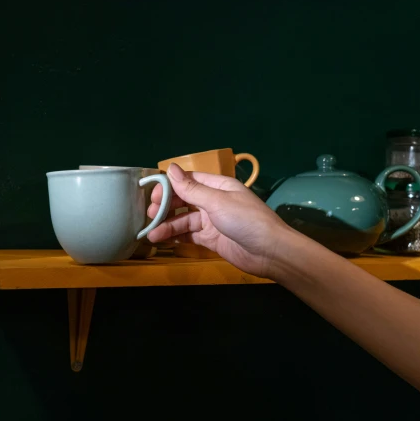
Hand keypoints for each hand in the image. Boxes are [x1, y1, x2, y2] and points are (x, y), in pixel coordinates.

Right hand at [147, 163, 293, 277]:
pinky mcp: (212, 240)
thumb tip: (169, 168)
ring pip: (185, 220)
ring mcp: (213, 222)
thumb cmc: (246, 220)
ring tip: (152, 234)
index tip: (153, 195)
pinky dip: (177, 237)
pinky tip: (164, 240)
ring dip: (168, 226)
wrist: (269, 252)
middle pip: (184, 200)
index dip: (170, 186)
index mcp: (218, 186)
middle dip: (166, 207)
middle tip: (149, 215)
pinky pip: (191, 235)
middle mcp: (214, 201)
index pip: (189, 181)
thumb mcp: (217, 202)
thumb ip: (191, 189)